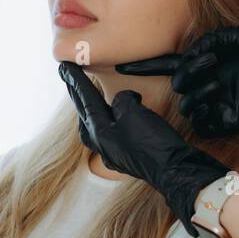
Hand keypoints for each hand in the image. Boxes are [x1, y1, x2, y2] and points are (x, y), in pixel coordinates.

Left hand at [58, 62, 230, 237]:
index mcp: (99, 133)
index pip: (85, 101)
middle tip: (68, 78)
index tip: (63, 67)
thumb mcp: (133, 112)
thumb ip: (121, 101)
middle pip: (85, 115)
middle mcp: (102, 145)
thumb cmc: (152, 143)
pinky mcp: (129, 157)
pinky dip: (109, 120)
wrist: (175, 171)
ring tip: (87, 98)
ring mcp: (115, 154)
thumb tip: (122, 101)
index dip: (75, 81)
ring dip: (90, 110)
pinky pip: (111, 134)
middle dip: (76, 95)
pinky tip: (117, 117)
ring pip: (96, 127)